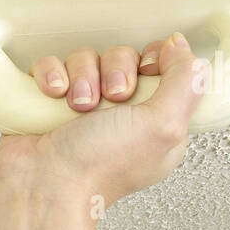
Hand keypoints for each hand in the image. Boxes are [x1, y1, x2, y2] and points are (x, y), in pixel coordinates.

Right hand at [0, 32, 208, 229]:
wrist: (44, 185)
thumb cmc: (101, 167)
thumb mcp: (163, 125)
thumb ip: (185, 82)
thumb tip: (179, 45)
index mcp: (155, 121)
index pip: (162, 66)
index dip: (153, 61)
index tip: (145, 74)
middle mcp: (120, 112)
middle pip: (122, 57)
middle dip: (114, 72)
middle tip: (109, 100)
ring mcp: (82, 105)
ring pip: (85, 58)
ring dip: (81, 77)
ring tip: (77, 106)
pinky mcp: (48, 101)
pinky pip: (50, 64)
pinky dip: (50, 75)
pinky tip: (53, 96)